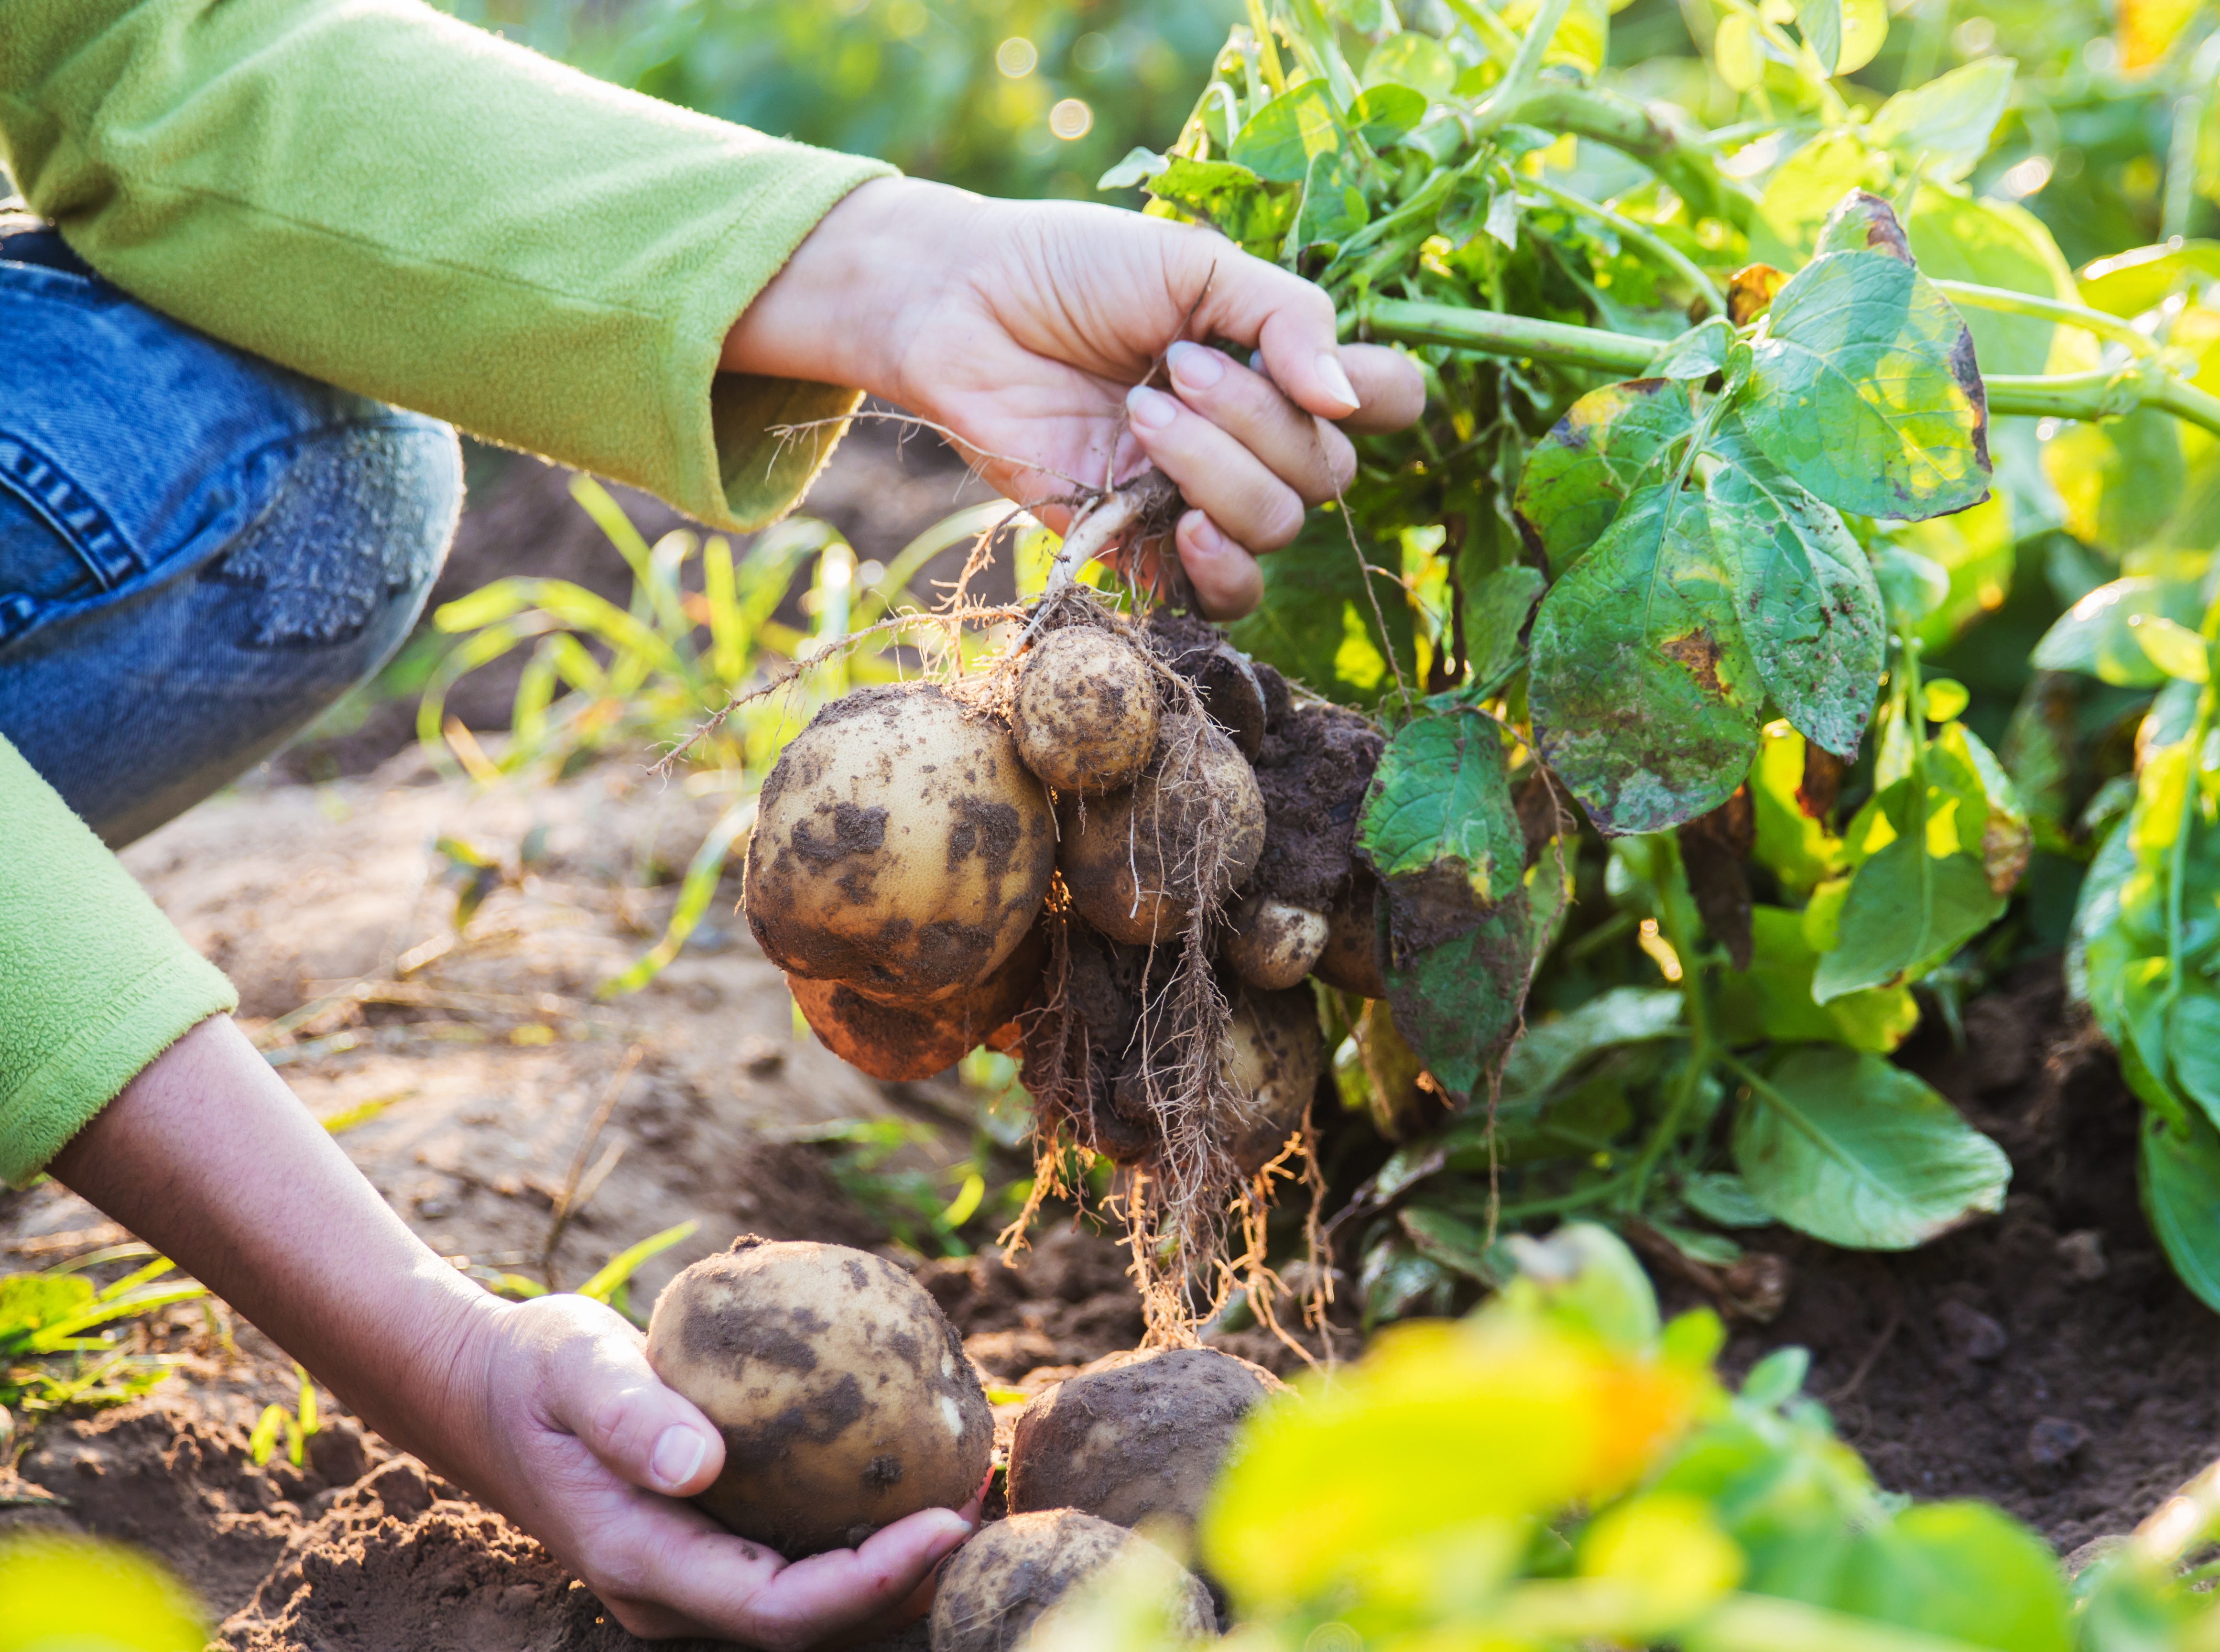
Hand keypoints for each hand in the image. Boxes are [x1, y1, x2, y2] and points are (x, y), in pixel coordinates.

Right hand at [51, 1016, 975, 1647]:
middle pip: (817, 1626)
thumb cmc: (536, 1371)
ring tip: (981, 1481)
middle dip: (914, 1580)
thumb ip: (632, 1415)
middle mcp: (676, 1591)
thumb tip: (702, 1464)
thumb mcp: (575, 1369)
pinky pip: (805, 1554)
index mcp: (645, 1562)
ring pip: (819, 1602)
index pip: (780, 1610)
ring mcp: (696, 1575)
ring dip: (903, 1559)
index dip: (873, 1581)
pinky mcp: (713, 1543)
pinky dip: (869, 1525)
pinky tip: (921, 1462)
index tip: (949, 1519)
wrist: (487, 1390)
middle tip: (993, 1496)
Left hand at [723, 177, 1425, 619]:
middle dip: (1258, 418)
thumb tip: (1345, 401)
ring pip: (1277, 525)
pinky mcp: (1144, 548)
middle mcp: (1253, 436)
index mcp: (1277, 364)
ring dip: (1218, 469)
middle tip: (1173, 366)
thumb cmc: (1073, 270)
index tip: (1309, 368)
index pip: (1388, 400)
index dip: (1378, 395)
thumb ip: (1283, 318)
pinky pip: (1225, 597)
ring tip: (1139, 413)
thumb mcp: (1193, 264)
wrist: (960, 308)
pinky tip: (1181, 521)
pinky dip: (1220, 564)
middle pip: (1328, 472)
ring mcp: (1201, 496)